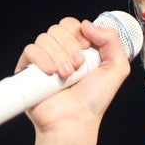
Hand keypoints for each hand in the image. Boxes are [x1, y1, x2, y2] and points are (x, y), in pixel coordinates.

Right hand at [15, 16, 130, 135]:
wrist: (74, 120)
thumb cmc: (93, 100)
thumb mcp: (117, 68)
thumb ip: (112, 40)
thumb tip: (88, 25)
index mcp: (79, 49)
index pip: (73, 25)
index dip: (79, 33)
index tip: (87, 49)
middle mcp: (61, 52)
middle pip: (58, 28)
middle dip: (70, 45)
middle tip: (78, 66)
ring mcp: (44, 60)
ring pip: (45, 38)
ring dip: (58, 54)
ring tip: (66, 74)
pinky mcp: (28, 70)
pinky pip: (30, 50)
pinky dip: (41, 58)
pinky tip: (51, 72)